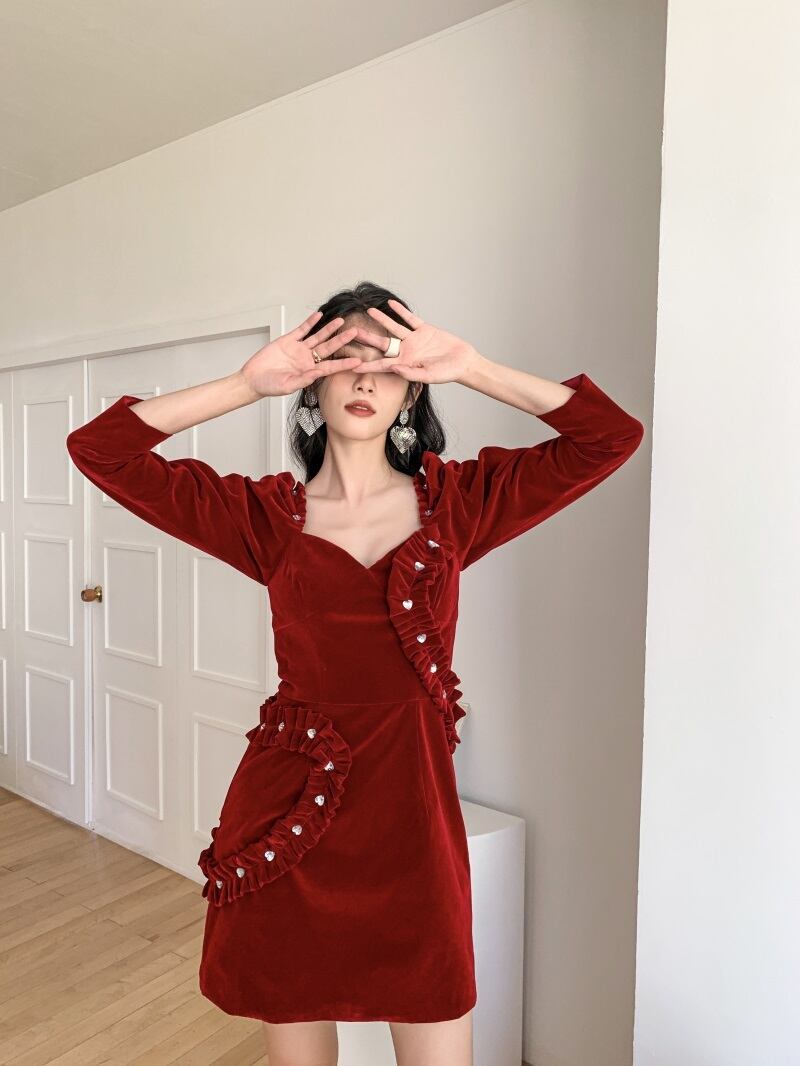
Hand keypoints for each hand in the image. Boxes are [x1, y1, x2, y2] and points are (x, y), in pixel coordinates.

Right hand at [239, 311, 363, 397]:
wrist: (253, 378)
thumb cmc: (270, 386)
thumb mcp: (287, 385)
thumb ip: (303, 379)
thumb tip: (317, 373)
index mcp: (310, 372)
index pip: (331, 366)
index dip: (344, 363)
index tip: (358, 361)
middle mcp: (307, 359)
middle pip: (328, 348)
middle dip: (342, 340)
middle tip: (356, 333)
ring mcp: (298, 349)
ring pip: (318, 337)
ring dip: (329, 329)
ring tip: (341, 321)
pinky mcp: (288, 340)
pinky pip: (301, 330)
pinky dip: (310, 322)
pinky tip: (318, 316)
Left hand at [351, 300, 482, 383]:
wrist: (463, 362)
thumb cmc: (447, 373)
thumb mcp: (428, 376)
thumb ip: (410, 373)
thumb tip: (394, 368)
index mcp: (404, 364)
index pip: (381, 365)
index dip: (367, 365)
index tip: (352, 365)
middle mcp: (406, 351)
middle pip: (382, 344)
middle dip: (367, 338)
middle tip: (351, 332)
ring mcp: (414, 339)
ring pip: (394, 327)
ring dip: (382, 319)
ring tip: (369, 310)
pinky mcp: (424, 329)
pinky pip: (410, 319)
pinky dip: (401, 311)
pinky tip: (390, 303)